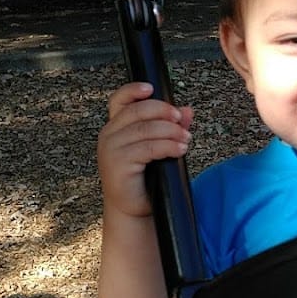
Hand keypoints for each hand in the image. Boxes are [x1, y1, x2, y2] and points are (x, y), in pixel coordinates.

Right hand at [97, 81, 192, 216]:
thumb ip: (171, 126)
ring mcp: (111, 149)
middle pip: (138, 111)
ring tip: (186, 139)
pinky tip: (180, 150)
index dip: (133, 90)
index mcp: (115, 126)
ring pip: (146, 129)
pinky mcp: (118, 163)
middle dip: (164, 112)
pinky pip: (148, 148)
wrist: (133, 209)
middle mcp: (109, 134)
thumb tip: (187, 110)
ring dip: (171, 131)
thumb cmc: (145, 178)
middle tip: (181, 121)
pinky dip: (168, 146)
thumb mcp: (159, 147)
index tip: (151, 88)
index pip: (119, 100)